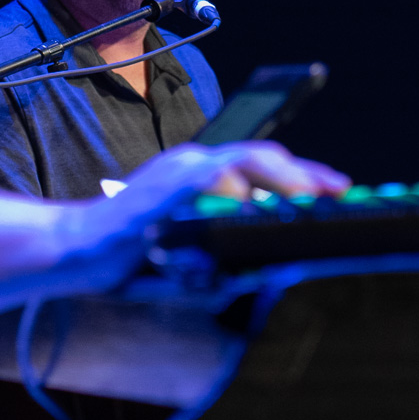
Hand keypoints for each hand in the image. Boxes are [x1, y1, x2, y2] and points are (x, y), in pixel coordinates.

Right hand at [57, 141, 349, 292]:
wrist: (79, 251)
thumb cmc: (134, 255)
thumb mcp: (191, 250)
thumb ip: (229, 251)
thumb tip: (276, 264)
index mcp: (201, 176)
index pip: (261, 167)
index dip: (303, 176)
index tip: (339, 188)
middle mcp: (192, 165)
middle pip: (258, 155)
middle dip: (302, 173)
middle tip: (336, 191)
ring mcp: (178, 174)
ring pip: (240, 160)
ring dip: (279, 176)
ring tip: (307, 195)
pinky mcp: (163, 189)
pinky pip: (207, 180)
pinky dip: (233, 189)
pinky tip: (251, 204)